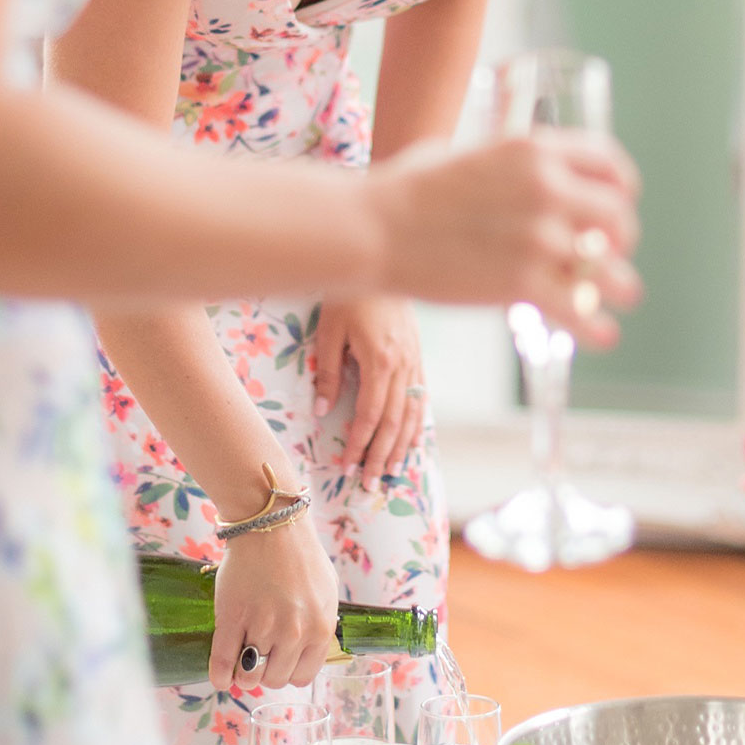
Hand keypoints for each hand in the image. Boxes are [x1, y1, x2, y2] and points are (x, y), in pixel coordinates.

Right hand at [209, 513, 338, 696]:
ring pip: (249, 675)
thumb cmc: (300, 556)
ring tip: (240, 662)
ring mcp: (263, 626)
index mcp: (320, 628)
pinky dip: (219, 675)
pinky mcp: (233, 617)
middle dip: (265, 673)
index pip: (303, 677)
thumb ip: (322, 624)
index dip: (287, 672)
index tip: (278, 664)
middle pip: (275, 679)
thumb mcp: (327, 592)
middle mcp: (294, 633)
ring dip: (242, 674)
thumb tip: (312, 649)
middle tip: (258, 657)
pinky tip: (219, 677)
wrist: (270, 526)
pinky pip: (223, 661)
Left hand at [314, 294, 425, 486]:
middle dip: (382, 456)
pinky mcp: (419, 355)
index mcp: (380, 362)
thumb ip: (328, 372)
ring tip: (393, 472)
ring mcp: (415, 361)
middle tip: (372, 485)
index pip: (370, 416)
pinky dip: (418, 423)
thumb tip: (323, 411)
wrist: (381, 259)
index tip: (348, 467)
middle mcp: (403, 367)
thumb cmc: (348, 294)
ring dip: (402, 446)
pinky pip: (422, 397)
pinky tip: (413, 438)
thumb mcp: (329, 331)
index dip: (359, 445)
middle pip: (394, 422)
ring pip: (413, 413)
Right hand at [365, 129, 641, 345]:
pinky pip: (580, 310)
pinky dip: (596, 326)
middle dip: (619, 239)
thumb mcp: (467, 153)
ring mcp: (538, 239)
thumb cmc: (406, 190)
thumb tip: (519, 175)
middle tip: (608, 254)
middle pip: (618, 217)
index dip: (621, 188)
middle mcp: (547, 189)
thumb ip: (506, 166)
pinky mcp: (522, 285)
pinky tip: (603, 334)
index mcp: (534, 150)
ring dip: (618, 284)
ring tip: (620, 293)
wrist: (372, 228)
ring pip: (610, 269)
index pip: (609, 164)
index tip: (618, 204)